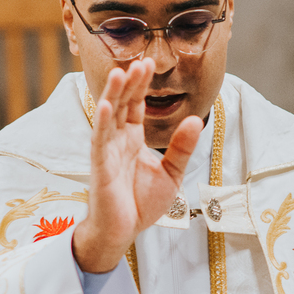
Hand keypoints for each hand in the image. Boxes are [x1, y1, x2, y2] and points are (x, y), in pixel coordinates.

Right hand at [72, 60, 203, 272]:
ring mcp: (106, 151)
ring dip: (113, 94)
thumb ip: (182, 147)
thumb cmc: (142, 203)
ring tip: (121, 73)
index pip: (135, 106)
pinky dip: (102, 122)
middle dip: (130, 83)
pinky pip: (100, 140)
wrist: (123, 231)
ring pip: (108, 117)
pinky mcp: (100, 166)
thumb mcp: (172, 173)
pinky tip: (106, 104)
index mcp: (132, 139)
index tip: (148, 64)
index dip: (141, 86)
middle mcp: (117, 140)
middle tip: (141, 61)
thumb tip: (194, 119)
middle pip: (122, 104)